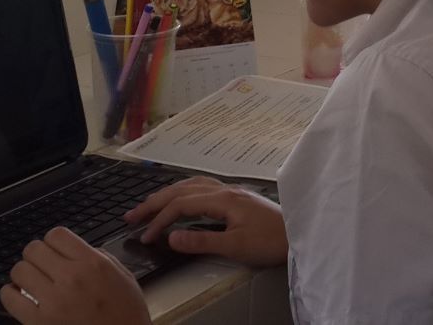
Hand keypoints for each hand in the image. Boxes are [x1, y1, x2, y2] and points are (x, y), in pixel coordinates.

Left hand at [0, 228, 150, 324]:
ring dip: (23, 275)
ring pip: (19, 270)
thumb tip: (75, 251)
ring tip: (30, 283)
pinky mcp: (39, 322)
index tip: (54, 251)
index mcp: (93, 263)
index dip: (52, 242)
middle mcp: (71, 277)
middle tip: (41, 267)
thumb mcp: (123, 277)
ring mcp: (53, 300)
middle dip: (35, 256)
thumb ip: (99, 258)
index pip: (56, 234)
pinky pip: (9, 298)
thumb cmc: (126, 315)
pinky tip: (19, 297)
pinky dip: (10, 295)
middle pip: (33, 249)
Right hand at [128, 177, 288, 268]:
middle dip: (154, 202)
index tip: (144, 237)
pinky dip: (185, 193)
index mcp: (223, 199)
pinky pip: (203, 188)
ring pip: (192, 186)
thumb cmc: (271, 241)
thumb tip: (170, 238)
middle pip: (182, 190)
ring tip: (150, 205)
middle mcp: (225, 190)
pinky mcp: (238, 199)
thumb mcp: (235, 246)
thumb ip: (201, 241)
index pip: (181, 205)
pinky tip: (183, 200)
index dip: (159, 220)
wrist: (300, 234)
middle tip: (131, 215)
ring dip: (168, 194)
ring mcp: (232, 192)